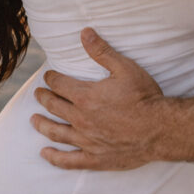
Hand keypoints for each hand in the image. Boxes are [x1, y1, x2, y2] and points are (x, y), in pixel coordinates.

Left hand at [31, 28, 164, 170]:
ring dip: (42, 125)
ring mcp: (86, 141)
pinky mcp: (95, 158)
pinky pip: (69, 161)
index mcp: (86, 96)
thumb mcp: (125, 68)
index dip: (51, 78)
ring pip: (56, 133)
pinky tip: (45, 154)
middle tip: (38, 94)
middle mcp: (81, 119)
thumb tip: (84, 32)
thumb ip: (102, 51)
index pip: (60, 85)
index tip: (47, 76)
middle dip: (43, 98)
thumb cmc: (144, 97)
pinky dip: (55, 158)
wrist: (160, 129)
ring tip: (33, 120)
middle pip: (54, 107)